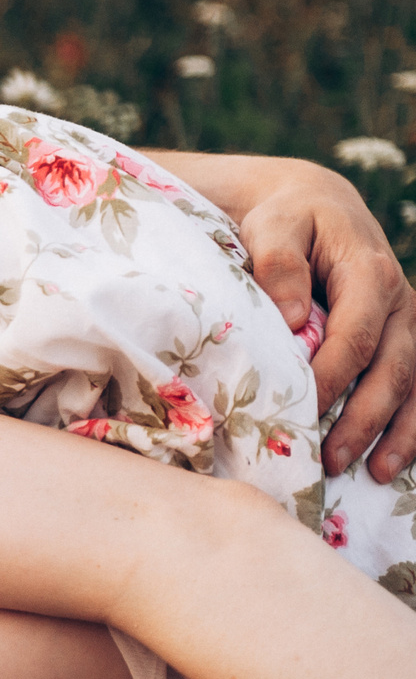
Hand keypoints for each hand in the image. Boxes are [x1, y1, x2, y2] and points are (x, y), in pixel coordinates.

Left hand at [229, 159, 415, 476]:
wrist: (313, 205)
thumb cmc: (287, 220)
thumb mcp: (275, 227)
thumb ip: (280, 266)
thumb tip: (294, 319)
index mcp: (370, 275)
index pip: (356, 339)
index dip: (333, 379)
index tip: (303, 412)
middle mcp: (400, 303)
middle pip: (392, 371)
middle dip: (364, 420)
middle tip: (332, 461)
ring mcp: (407, 324)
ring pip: (413, 385)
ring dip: (396, 432)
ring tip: (373, 474)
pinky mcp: (403, 338)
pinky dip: (410, 424)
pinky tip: (393, 459)